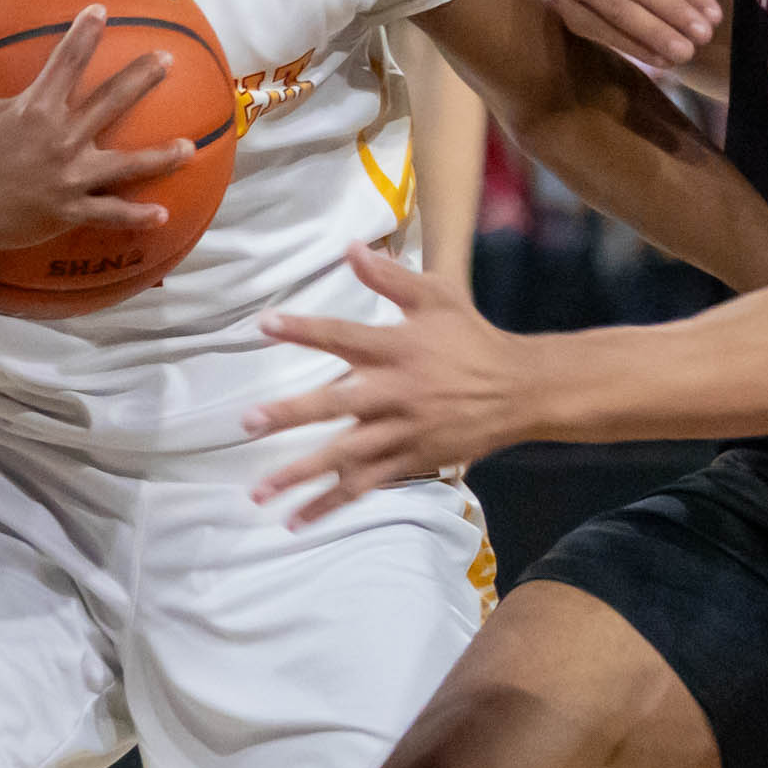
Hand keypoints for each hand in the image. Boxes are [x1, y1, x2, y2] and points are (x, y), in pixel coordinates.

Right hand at [0, 4, 192, 261]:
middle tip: (167, 59)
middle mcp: (59, 138)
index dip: (85, 32)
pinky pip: (108, 214)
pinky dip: (135, 216)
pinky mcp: (67, 211)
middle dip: (141, 77)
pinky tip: (162, 215)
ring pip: (125, 164)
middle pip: (111, 101)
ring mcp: (68, 177)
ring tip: (189, 148)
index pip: (67, 60)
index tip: (102, 10)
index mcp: (34, 108)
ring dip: (160, 156)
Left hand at [244, 246, 528, 523]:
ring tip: (258, 492)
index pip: (343, 336)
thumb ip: (390, 275)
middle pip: (336, 405)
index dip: (304, 329)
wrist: (519, 391)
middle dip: (291, 414)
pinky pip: (364, 485)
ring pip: (344, 456)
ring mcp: (401, 433)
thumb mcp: (437, 295)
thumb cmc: (470, 338)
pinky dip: (331, 503)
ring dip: (300, 475)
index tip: (265, 324)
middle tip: (249, 423)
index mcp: (397, 348)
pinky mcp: (409, 461)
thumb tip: (350, 247)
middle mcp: (395, 393)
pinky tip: (296, 519)